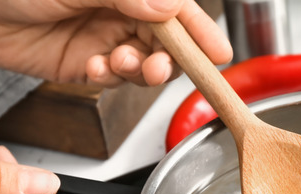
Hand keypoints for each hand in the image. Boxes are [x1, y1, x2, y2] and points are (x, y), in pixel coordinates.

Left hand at [0, 0, 231, 86]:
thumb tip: (171, 8)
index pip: (176, 9)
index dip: (200, 32)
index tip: (219, 55)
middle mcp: (118, 10)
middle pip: (165, 41)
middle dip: (167, 58)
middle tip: (155, 67)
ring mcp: (101, 37)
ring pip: (141, 63)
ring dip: (138, 70)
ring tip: (122, 65)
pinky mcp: (81, 64)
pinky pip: (111, 79)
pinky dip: (109, 78)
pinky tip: (95, 68)